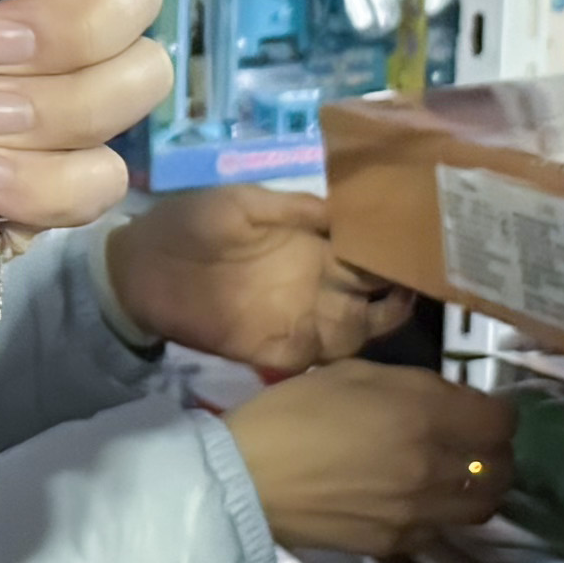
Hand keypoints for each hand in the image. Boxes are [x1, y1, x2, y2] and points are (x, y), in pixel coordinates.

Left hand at [107, 184, 416, 380]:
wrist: (139, 266)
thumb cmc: (191, 223)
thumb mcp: (246, 202)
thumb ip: (298, 208)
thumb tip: (351, 209)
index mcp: (313, 248)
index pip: (368, 256)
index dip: (395, 255)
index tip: (424, 250)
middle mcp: (314, 287)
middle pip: (372, 299)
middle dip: (399, 295)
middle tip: (422, 287)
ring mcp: (297, 320)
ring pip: (355, 332)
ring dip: (378, 326)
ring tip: (399, 312)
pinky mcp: (274, 350)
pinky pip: (317, 360)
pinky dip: (340, 358)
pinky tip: (360, 347)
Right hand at [225, 369, 512, 558]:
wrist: (245, 479)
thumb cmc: (292, 412)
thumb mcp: (354, 373)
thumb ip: (413, 386)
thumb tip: (447, 403)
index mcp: (425, 415)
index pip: (502, 421)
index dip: (497, 412)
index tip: (479, 409)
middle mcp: (433, 467)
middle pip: (502, 469)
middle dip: (497, 453)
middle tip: (475, 444)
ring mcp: (417, 513)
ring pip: (481, 507)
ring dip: (477, 489)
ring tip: (456, 478)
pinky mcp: (395, 544)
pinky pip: (441, 531)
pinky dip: (441, 516)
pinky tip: (416, 503)